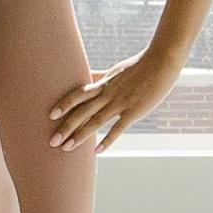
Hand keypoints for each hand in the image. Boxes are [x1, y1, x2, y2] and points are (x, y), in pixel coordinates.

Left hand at [52, 48, 179, 155]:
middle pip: (82, 111)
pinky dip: (107, 140)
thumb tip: (85, 74)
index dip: (64, 104)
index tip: (50, 115)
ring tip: (66, 148)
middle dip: (65, 127)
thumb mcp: (116, 70)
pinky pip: (117, 128)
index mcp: (103, 83)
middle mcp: (108, 94)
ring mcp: (120, 103)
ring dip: (80, 135)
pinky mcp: (134, 111)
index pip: (78, 95)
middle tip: (52, 141)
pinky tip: (97, 151)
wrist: (162, 61)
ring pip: (96, 121)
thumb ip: (99, 75)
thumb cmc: (140, 65)